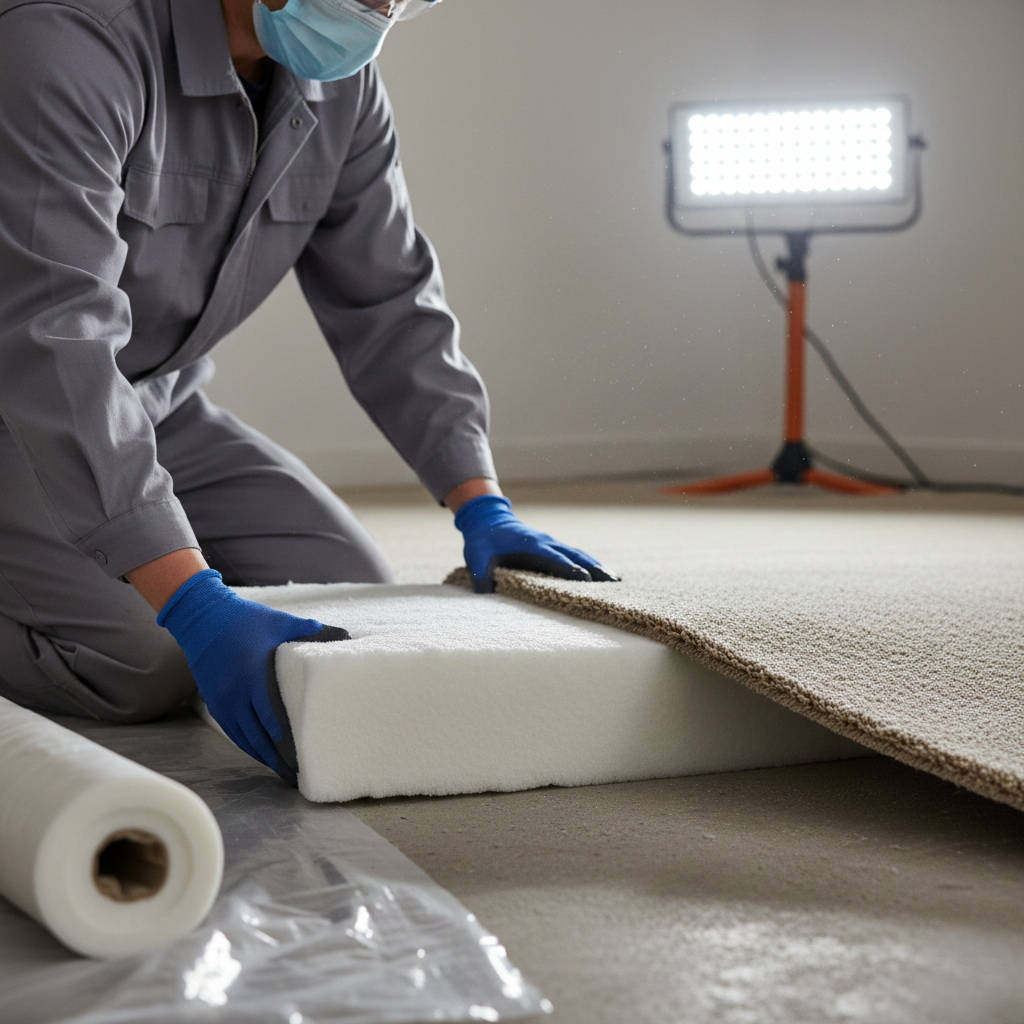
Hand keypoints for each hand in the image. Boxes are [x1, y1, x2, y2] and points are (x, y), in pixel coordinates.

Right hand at [158, 570, 348, 782]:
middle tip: (295, 774)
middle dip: (277, 757)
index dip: (287, 742)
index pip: (273, 720)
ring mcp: (222, 701)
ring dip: (262, 755)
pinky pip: (232, 731)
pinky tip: (260, 752)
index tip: (301, 757)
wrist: (201, 617)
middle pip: (258, 736)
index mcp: (254, 679)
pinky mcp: (214, 701)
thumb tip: (341, 634)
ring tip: (280, 770)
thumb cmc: (244, 619)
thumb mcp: (279, 622)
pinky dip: (246, 744)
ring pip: (243, 738)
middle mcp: (236, 696)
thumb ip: (308, 630)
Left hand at [454, 495, 619, 593]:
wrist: (487, 518)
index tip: (585, 579)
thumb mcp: (476, 555)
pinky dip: (590, 562)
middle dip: (594, 568)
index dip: (569, 568)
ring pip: (579, 554)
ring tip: (615, 579)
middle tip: (613, 582)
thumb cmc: (482, 539)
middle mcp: (546, 542)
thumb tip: (486, 592)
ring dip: (597, 565)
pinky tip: (601, 573)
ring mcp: (551, 543)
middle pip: (575, 555)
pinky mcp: (552, 546)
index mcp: (531, 544)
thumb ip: (480, 573)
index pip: (554, 558)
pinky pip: (575, 554)